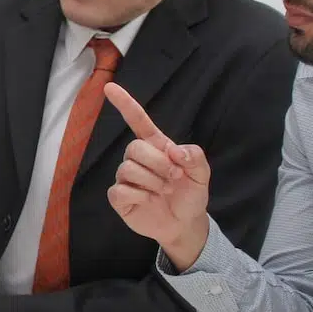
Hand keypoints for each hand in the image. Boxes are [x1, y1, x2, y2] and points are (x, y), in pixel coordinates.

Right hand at [103, 83, 212, 269]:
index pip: (138, 121)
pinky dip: (139, 196)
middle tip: (174, 177)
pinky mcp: (119, 197)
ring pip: (128, 168)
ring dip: (152, 181)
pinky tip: (149, 201)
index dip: (125, 104)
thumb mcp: (202, 174)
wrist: (185, 223)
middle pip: (134, 147)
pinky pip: (120, 190)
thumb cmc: (190, 194)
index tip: (110, 87)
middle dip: (158, 163)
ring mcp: (126, 178)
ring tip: (164, 190)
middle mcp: (138, 159)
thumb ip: (195, 157)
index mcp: (156, 147)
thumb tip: (175, 152)